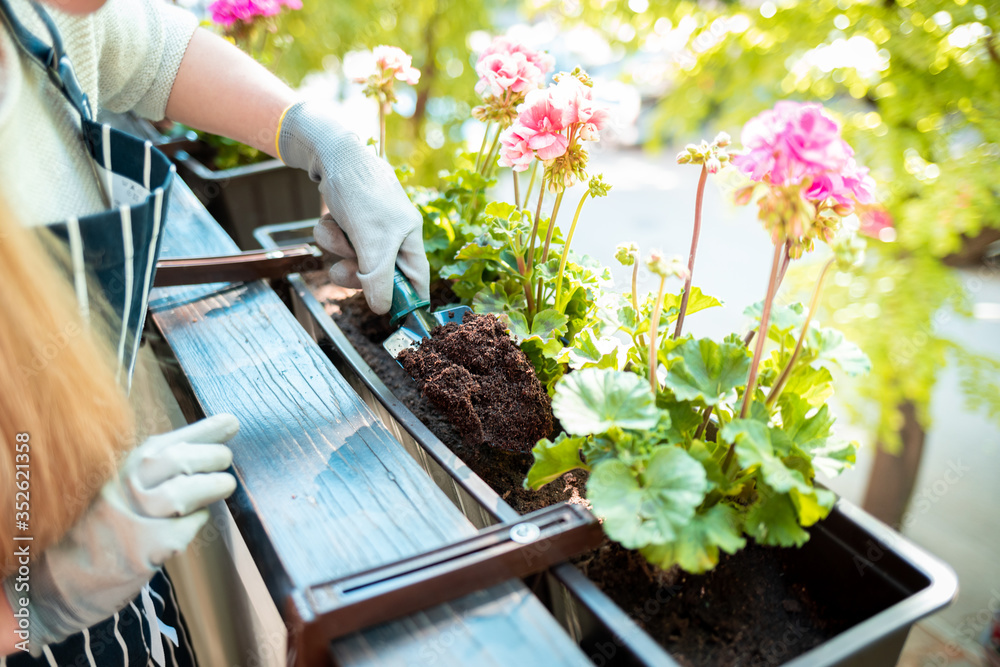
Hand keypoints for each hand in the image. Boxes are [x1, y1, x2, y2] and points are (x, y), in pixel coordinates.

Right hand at [2, 414, 238, 650]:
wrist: (49, 585)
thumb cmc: (93, 533)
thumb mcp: (114, 490)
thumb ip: (152, 469)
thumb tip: (209, 443)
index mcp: (118, 467)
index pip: (168, 440)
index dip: (206, 430)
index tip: (231, 422)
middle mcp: (122, 486)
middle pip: (181, 459)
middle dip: (213, 456)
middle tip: (225, 461)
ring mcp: (129, 517)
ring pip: (186, 492)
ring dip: (213, 487)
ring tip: (223, 486)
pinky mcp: (139, 550)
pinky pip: (183, 530)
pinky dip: (195, 524)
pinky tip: (192, 523)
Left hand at [277, 101, 429, 314]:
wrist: (332, 153)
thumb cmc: (361, 192)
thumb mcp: (372, 241)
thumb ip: (378, 278)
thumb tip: (382, 309)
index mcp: (409, 238)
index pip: (417, 279)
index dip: (408, 300)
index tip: (395, 317)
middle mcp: (393, 235)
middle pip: (379, 275)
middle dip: (358, 274)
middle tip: (345, 269)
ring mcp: (370, 228)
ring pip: (354, 259)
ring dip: (339, 250)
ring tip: (336, 233)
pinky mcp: (351, 221)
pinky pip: (339, 243)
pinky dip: (330, 235)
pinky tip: (329, 220)